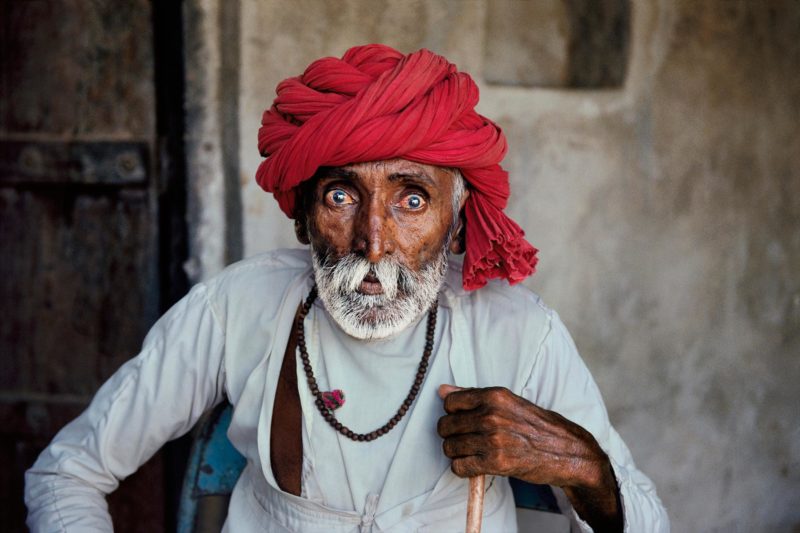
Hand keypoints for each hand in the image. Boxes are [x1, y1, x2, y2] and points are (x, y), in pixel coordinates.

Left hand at [437, 384, 621, 530]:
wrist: (568, 451)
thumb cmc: (539, 427)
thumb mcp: (509, 402)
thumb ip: (474, 396)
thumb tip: (442, 390)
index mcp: (494, 396)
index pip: (450, 402)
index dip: (452, 413)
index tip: (462, 420)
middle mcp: (492, 415)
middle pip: (446, 425)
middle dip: (451, 434)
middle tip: (467, 439)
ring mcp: (493, 439)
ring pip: (449, 447)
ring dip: (456, 452)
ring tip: (472, 452)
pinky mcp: (496, 462)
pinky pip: (460, 466)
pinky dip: (463, 468)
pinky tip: (475, 465)